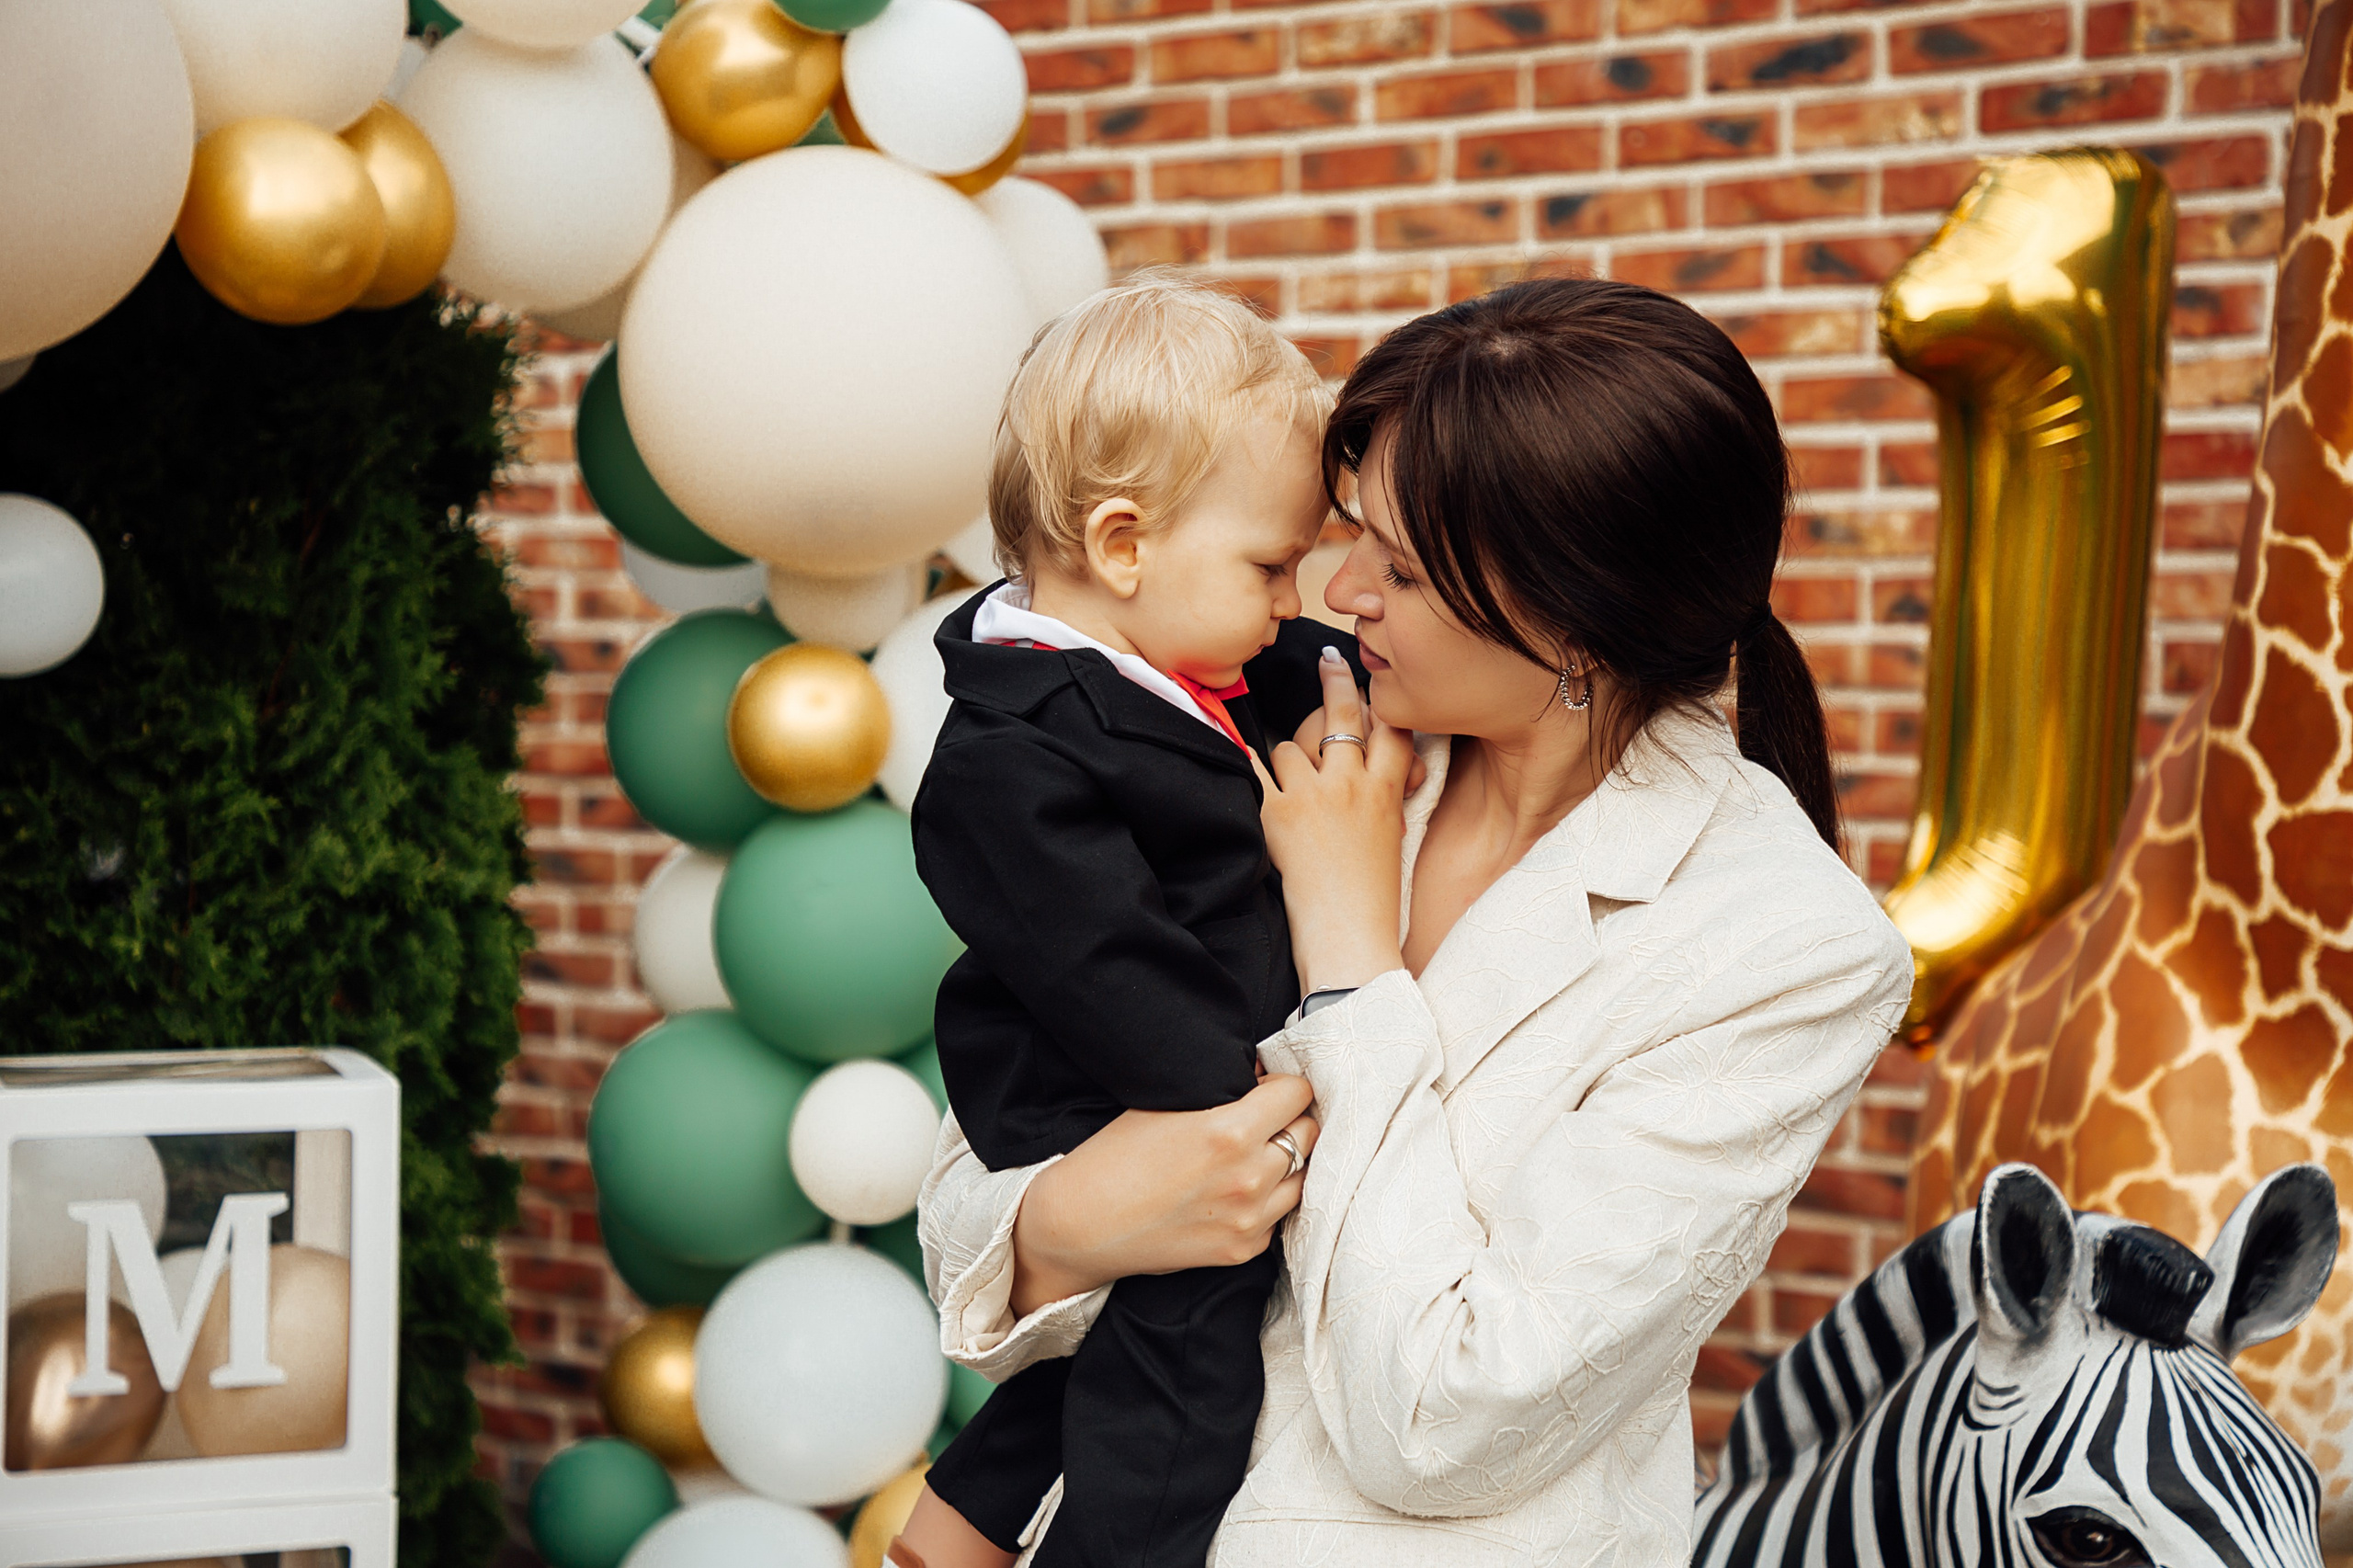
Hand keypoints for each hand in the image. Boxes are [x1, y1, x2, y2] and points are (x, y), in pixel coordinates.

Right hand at [1008, 1075, 1321, 1316]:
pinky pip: (1279, 1215)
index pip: (1298, 1094)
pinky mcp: (1243, 1249)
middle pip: (1309, 1133)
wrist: (1082, 1226)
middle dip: (1291, 1120)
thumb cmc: (1115, 1156)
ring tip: (1256, 1155)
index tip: (1269, 1088)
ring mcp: (1250, 1218)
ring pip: (1304, 1177)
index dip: (1284, 1085)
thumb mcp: (1166, 1106)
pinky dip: (1269, 1200)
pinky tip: (1237, 1191)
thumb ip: (1223, 1091)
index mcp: (1230, 1132)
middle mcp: (1250, 1176)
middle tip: (1266, 1119)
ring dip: (1287, 1162)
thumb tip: (1262, 1077)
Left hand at [1253, 649, 1411, 992]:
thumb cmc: (1373, 904)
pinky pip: (1254, 772)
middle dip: (1336, 680)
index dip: (1381, 703)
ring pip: (1291, 747)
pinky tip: (1229, 744)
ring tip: (1285, 779)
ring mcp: (1313, 797)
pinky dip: (1241, 760)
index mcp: (1388, 793)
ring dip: (1284, 757)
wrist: (1350, 940)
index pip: (1393, 728)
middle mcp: (1352, 785)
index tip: (1371, 685)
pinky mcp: (1277, 815)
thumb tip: (1376, 782)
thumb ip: (1383, 802)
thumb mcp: (1392, 842)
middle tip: (1328, 659)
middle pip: (1343, 715)